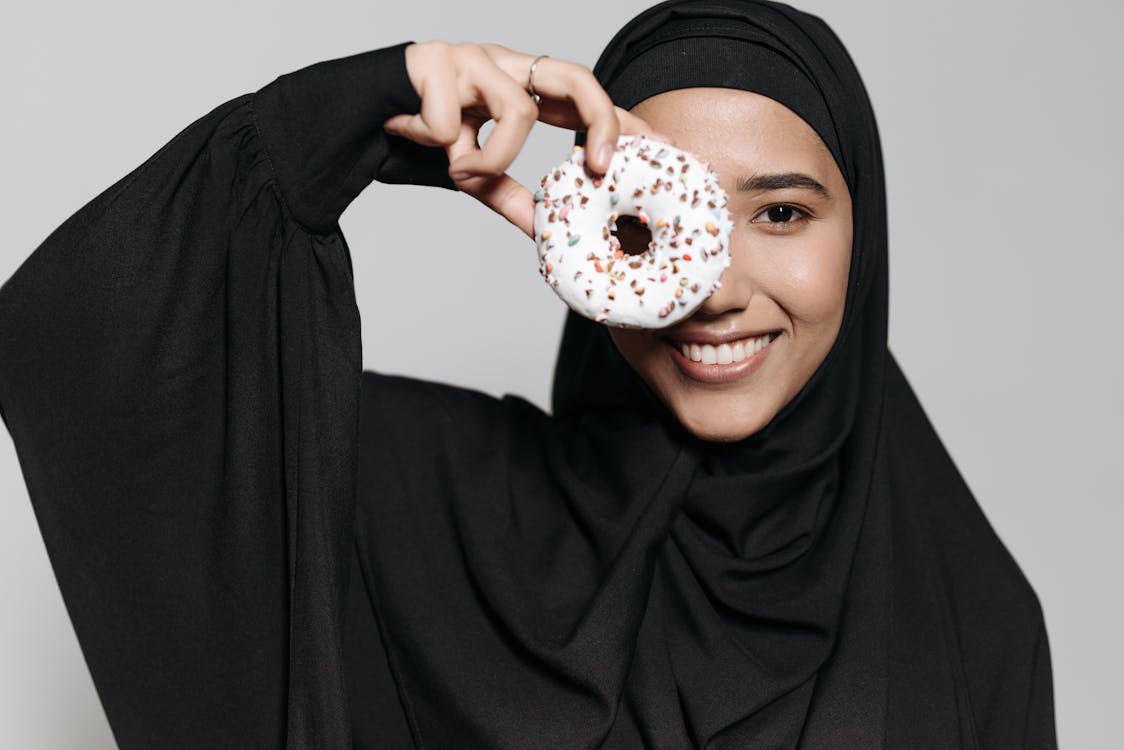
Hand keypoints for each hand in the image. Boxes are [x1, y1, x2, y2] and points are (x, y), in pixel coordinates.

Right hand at [384, 41, 670, 237]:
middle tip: (600, 171)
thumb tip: (540, 232)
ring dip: (492, 157)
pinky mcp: (436, 61)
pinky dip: (439, 144)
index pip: (586, 98)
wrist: (354, 112)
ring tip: (459, 168)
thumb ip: (506, 193)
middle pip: (577, 75)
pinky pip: (455, 122)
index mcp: (519, 86)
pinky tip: (413, 134)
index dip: (624, 122)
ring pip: (518, 111)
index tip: (661, 150)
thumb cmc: (419, 134)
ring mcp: (473, 58)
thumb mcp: (472, 171)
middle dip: (600, 123)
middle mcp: (505, 65)